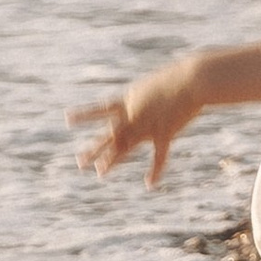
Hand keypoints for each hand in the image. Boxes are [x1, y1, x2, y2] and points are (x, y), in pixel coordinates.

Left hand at [73, 59, 206, 183]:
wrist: (192, 78)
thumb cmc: (180, 75)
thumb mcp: (157, 83)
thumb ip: (149, 95)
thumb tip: (149, 98)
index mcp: (129, 99)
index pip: (101, 110)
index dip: (84, 114)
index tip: (68, 119)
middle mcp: (133, 114)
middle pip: (109, 135)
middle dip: (94, 149)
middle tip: (80, 162)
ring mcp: (146, 125)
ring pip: (125, 147)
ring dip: (112, 161)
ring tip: (99, 173)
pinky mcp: (164, 133)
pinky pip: (159, 157)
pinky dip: (155, 171)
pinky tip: (149, 184)